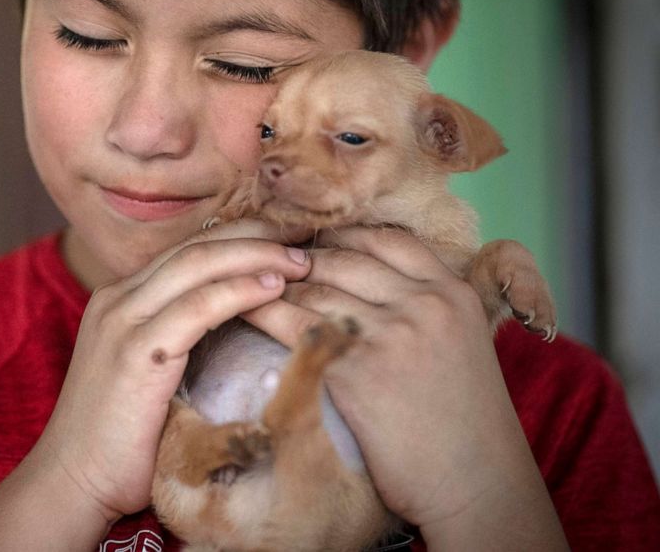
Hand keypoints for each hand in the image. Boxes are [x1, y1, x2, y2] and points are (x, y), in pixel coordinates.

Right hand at [32, 219, 311, 522]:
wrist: (71, 482)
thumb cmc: (119, 439)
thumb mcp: (147, 372)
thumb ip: (178, 340)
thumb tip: (239, 329)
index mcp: (120, 299)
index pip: (187, 251)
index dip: (240, 239)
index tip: (284, 241)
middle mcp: (117, 299)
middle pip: (196, 246)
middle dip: (255, 236)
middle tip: (302, 238)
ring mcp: (123, 321)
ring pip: (199, 264)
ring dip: (257, 256)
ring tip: (301, 262)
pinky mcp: (137, 352)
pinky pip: (198, 306)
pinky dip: (241, 290)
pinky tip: (274, 288)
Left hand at [243, 227, 566, 548]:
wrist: (476, 484)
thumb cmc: (465, 422)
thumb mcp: (461, 342)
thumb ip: (422, 306)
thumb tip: (365, 281)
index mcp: (453, 292)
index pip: (385, 239)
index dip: (341, 236)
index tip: (311, 242)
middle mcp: (423, 304)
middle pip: (342, 260)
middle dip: (299, 261)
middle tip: (264, 263)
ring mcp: (388, 335)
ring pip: (312, 290)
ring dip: (274, 285)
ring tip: (245, 285)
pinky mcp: (354, 371)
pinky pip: (294, 328)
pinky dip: (263, 316)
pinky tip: (242, 312)